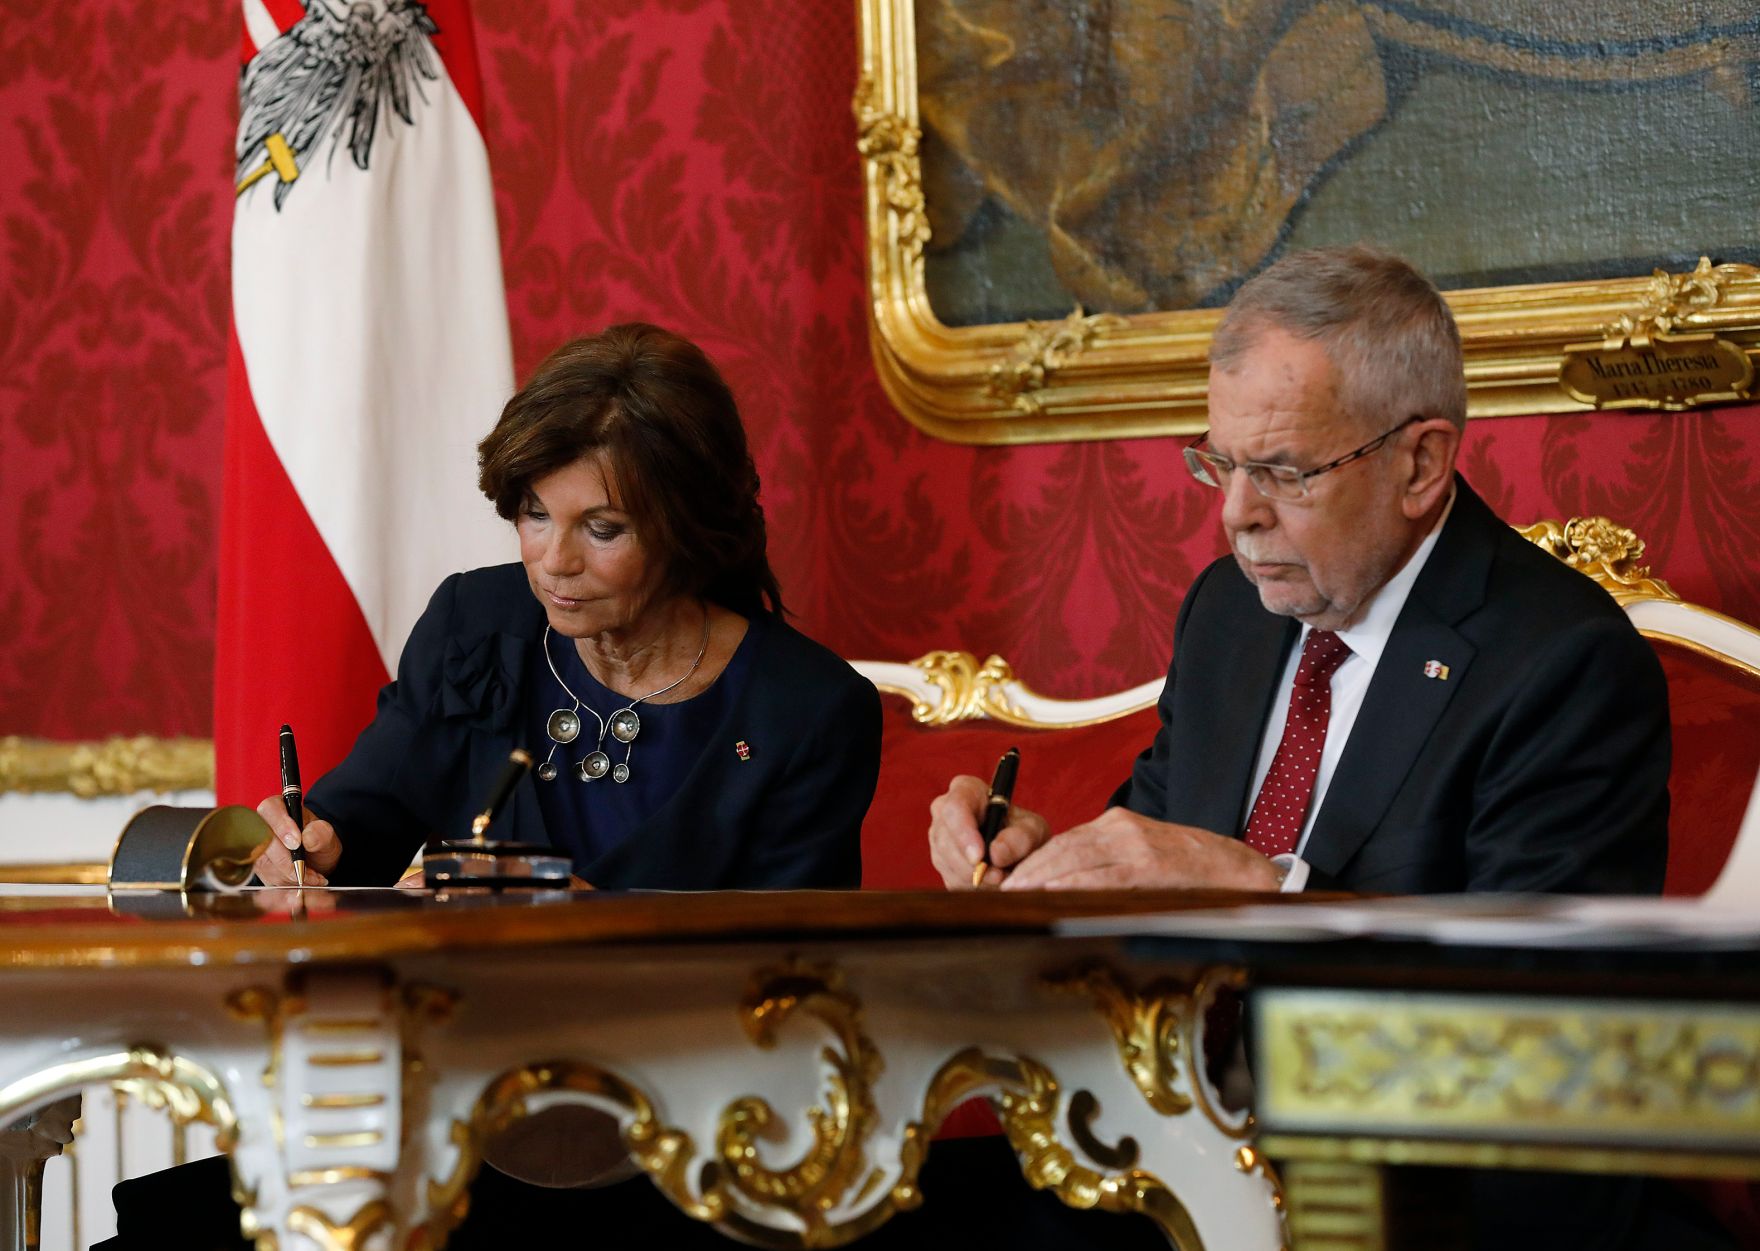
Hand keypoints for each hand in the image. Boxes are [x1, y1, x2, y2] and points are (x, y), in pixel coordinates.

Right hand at [253, 796, 342, 886]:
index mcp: (278, 807)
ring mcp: (256, 848)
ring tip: (313, 877)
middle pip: (263, 841)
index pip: (270, 810)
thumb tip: (307, 837)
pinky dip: (288, 884)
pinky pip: (267, 878)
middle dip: (287, 861)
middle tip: (308, 871)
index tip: (297, 843)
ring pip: (265, 864)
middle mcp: (261, 826)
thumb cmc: (318, 840)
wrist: (316, 858)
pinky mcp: (257, 867)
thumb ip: (321, 832)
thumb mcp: (327, 834)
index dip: (281, 826)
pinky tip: (304, 882)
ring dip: (290, 875)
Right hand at [928, 774, 1050, 889]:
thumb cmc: (1024, 832)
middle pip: (946, 840)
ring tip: (1002, 878)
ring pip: (946, 863)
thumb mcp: (1033, 830)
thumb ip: (1020, 838)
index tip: (979, 857)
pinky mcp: (941, 862)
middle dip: (971, 865)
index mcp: (966, 790)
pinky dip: (972, 887)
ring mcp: (938, 837)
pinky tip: (991, 883)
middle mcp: (944, 811)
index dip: (964, 834)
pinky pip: (950, 878)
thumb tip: (996, 854)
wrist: (1019, 850)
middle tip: (1000, 877)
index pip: (955, 809)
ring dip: (975, 878)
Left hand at [1001, 807, 1282, 891]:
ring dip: (1040, 880)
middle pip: (1062, 848)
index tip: (1008, 880)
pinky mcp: (1148, 868)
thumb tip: (1063, 885)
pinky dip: (1071, 887)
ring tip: (1014, 898)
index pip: (1063, 841)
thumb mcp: (1143, 852)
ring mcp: (1135, 847)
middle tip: (999, 892)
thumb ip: (1107, 861)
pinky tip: (1051, 898)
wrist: (1238, 869)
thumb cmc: (1188, 869)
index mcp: (1118, 824)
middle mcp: (1122, 829)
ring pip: (1075, 860)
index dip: (1032, 861)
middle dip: (1028, 871)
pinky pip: (1101, 878)